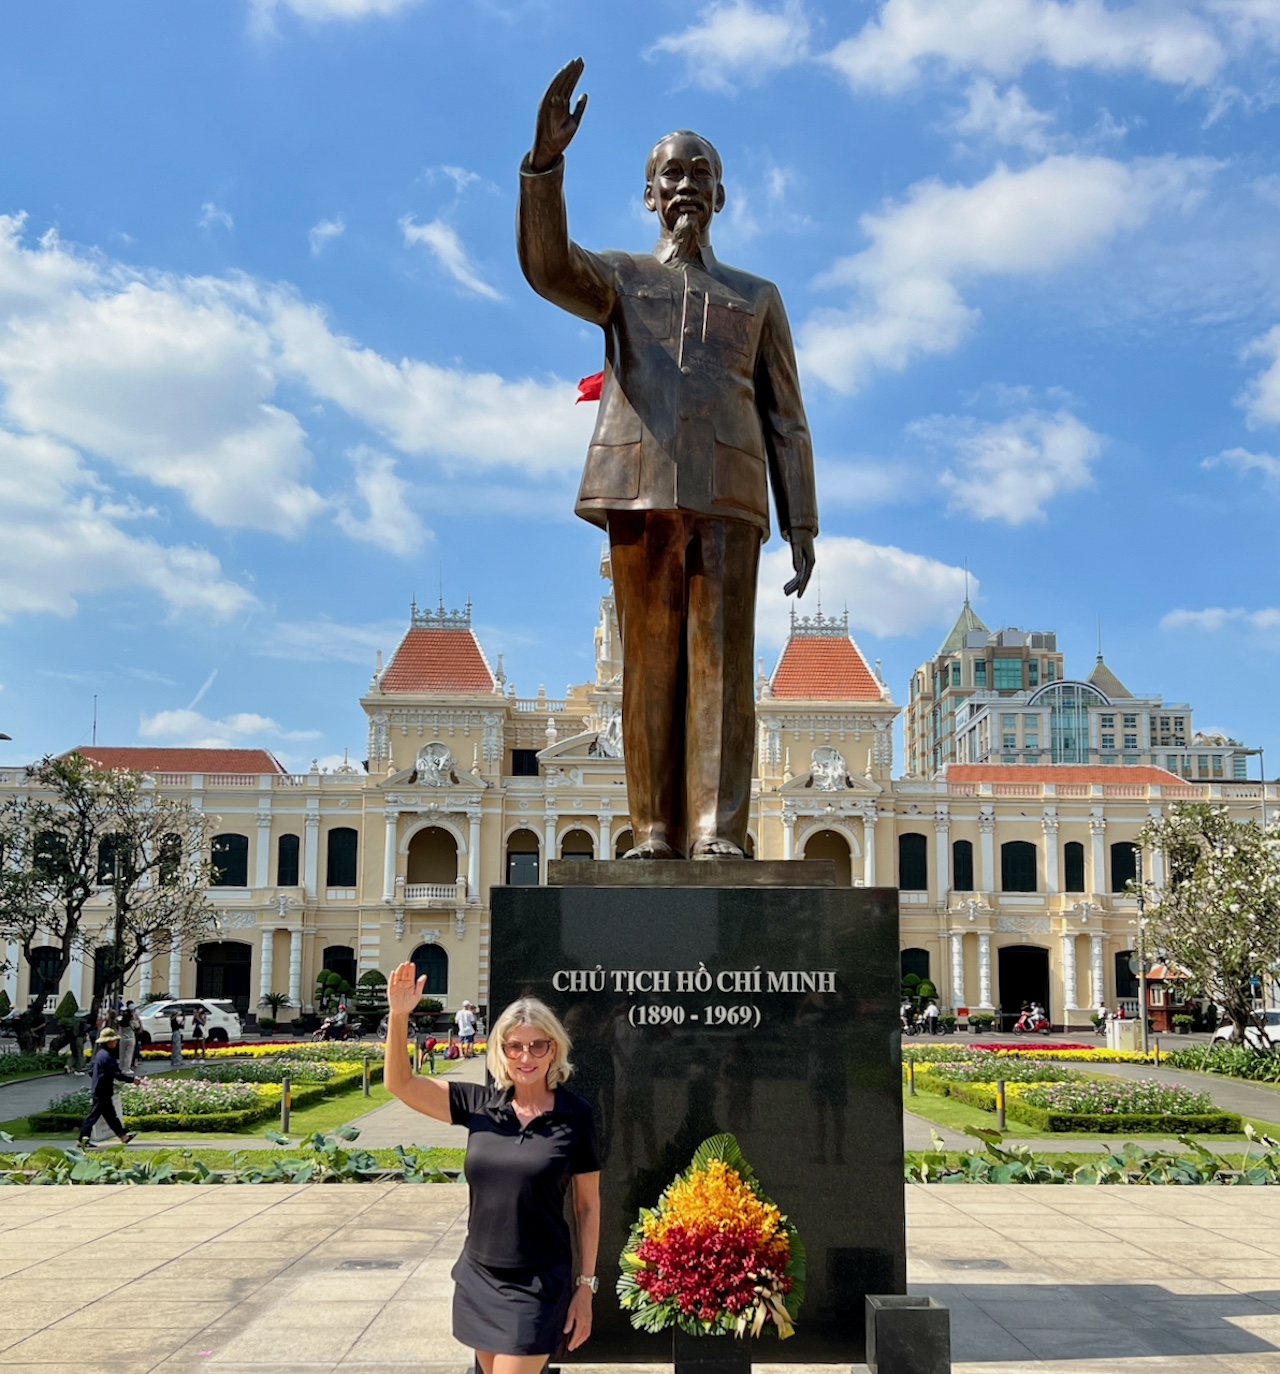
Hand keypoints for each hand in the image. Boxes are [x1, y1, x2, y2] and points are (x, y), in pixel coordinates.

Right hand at [388, 962, 425, 1017]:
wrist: (401, 1011)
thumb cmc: (409, 1004)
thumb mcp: (417, 995)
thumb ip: (420, 985)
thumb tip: (424, 977)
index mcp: (410, 984)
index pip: (411, 974)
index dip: (411, 969)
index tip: (412, 964)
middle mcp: (403, 983)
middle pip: (404, 973)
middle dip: (406, 968)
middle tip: (407, 963)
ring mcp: (397, 985)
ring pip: (398, 976)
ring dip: (399, 970)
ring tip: (402, 966)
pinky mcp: (391, 989)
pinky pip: (391, 982)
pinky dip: (392, 977)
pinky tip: (393, 972)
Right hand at [531, 57, 587, 172]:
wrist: (551, 148)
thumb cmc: (561, 138)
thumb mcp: (574, 121)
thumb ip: (579, 108)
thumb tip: (585, 94)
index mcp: (562, 104)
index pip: (569, 86)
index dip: (576, 75)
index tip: (582, 65)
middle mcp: (556, 101)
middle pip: (565, 82)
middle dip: (572, 71)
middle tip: (580, 60)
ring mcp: (550, 102)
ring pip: (560, 84)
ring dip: (567, 72)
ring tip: (574, 63)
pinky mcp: (545, 104)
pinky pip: (553, 88)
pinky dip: (558, 79)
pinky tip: (565, 71)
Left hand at [563, 1284, 592, 1349]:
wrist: (585, 1292)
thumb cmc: (578, 1299)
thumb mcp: (571, 1310)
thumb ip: (569, 1322)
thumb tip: (566, 1331)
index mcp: (582, 1321)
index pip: (577, 1335)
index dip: (573, 1342)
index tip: (570, 1347)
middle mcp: (586, 1322)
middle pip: (582, 1337)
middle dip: (577, 1343)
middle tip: (572, 1347)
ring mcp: (589, 1320)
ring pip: (586, 1334)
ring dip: (582, 1340)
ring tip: (577, 1344)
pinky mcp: (590, 1318)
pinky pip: (589, 1330)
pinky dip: (585, 1335)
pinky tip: (583, 1335)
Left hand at [783, 529, 814, 596]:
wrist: (801, 527)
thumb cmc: (799, 535)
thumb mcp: (796, 545)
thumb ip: (796, 558)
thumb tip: (796, 570)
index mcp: (811, 560)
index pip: (806, 576)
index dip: (802, 587)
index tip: (798, 596)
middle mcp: (810, 563)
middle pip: (802, 578)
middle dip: (795, 587)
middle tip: (786, 594)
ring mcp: (806, 562)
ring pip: (800, 577)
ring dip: (792, 584)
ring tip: (784, 591)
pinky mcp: (802, 561)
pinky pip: (798, 573)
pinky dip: (792, 579)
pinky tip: (786, 585)